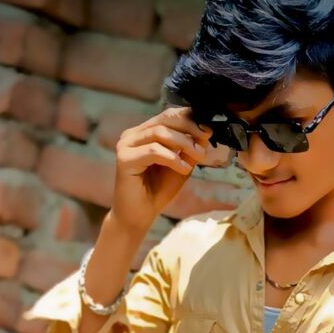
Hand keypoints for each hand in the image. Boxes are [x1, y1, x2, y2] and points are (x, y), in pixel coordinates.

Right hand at [112, 106, 213, 232]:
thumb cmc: (157, 192)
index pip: (169, 116)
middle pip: (165, 119)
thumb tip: (206, 132)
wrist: (138, 217)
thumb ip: (190, 150)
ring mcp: (126, 145)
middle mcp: (133, 135)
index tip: (209, 129)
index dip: (190, 118)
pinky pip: (153, 151)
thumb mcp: (181, 166)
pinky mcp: (124, 159)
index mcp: (145, 133)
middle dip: (190, 127)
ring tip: (198, 157)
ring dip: (184, 143)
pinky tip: (184, 168)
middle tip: (206, 138)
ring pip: (160, 133)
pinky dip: (172, 158)